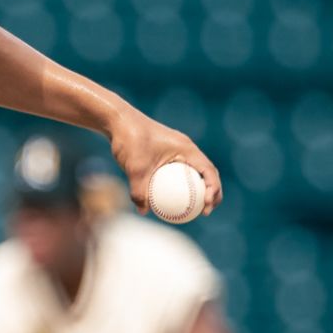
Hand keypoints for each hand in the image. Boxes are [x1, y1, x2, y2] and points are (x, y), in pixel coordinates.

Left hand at [105, 105, 223, 217]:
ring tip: (193, 210)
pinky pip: (180, 171)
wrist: (119, 120)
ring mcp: (178, 149)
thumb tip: (144, 212)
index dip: (213, 190)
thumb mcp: (134, 168)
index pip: (209, 171)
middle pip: (207, 172)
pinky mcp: (168, 152)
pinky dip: (181, 184)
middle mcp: (186, 148)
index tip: (206, 208)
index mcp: (187, 148)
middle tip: (206, 212)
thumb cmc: (129, 140)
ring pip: (195, 171)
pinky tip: (170, 200)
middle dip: (212, 192)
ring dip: (199, 189)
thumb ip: (139, 192)